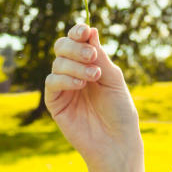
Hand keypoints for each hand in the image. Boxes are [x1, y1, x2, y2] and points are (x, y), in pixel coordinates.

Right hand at [45, 24, 143, 171]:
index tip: (85, 30)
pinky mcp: (55, 103)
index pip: (76, 40)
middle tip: (91, 55)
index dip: (77, 32)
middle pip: (62, 47)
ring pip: (58, 63)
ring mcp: (63, 87)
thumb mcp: (113, 78)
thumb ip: (100, 56)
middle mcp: (74, 72)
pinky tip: (80, 85)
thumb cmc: (120, 111)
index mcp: (89, 63)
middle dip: (75, 46)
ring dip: (76, 65)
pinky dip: (65, 79)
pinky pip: (51, 83)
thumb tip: (91, 29)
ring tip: (94, 76)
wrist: (116, 142)